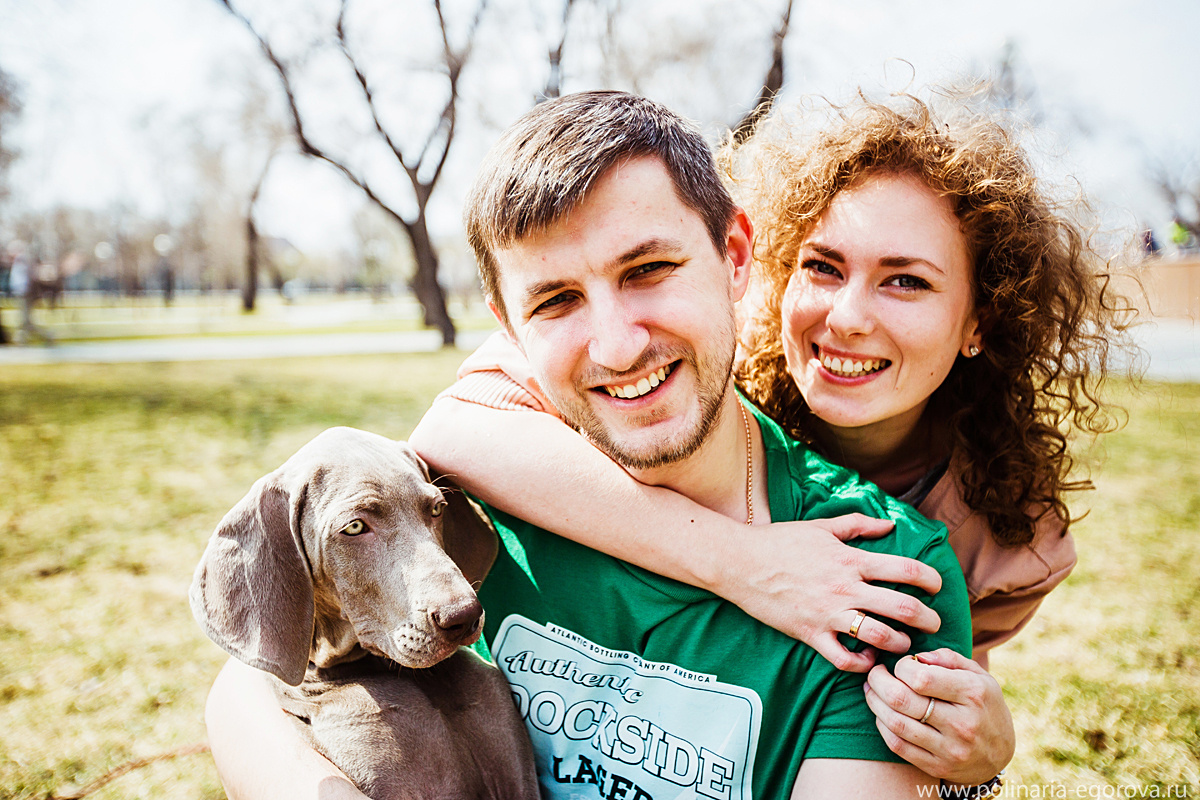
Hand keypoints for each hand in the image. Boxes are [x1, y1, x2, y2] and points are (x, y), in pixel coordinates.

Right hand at [720, 514, 942, 672]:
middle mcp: (845, 588)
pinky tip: (868, 658)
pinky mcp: (811, 634)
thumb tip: (889, 525)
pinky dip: (863, 663)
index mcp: (851, 559)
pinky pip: (844, 658)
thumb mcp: (822, 526)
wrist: (741, 562)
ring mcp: (828, 614)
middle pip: (902, 608)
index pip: (905, 570)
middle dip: (927, 618)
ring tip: (905, 643)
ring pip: (880, 637)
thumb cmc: (780, 541)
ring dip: (901, 643)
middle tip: (933, 623)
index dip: (930, 579)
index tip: (936, 586)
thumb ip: (859, 524)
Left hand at [863, 649, 1014, 784]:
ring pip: (896, 722)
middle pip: (902, 699)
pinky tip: (882, 714)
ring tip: (872, 690)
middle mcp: (962, 723)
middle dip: (878, 681)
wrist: (999, 755)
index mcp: (973, 694)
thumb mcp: (979, 676)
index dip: (902, 666)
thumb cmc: (983, 706)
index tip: (902, 665)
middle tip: (874, 673)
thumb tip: (918, 656)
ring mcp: (950, 749)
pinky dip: (882, 726)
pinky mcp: (938, 767)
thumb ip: (950, 658)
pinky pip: (898, 745)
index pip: (921, 677)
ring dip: (875, 702)